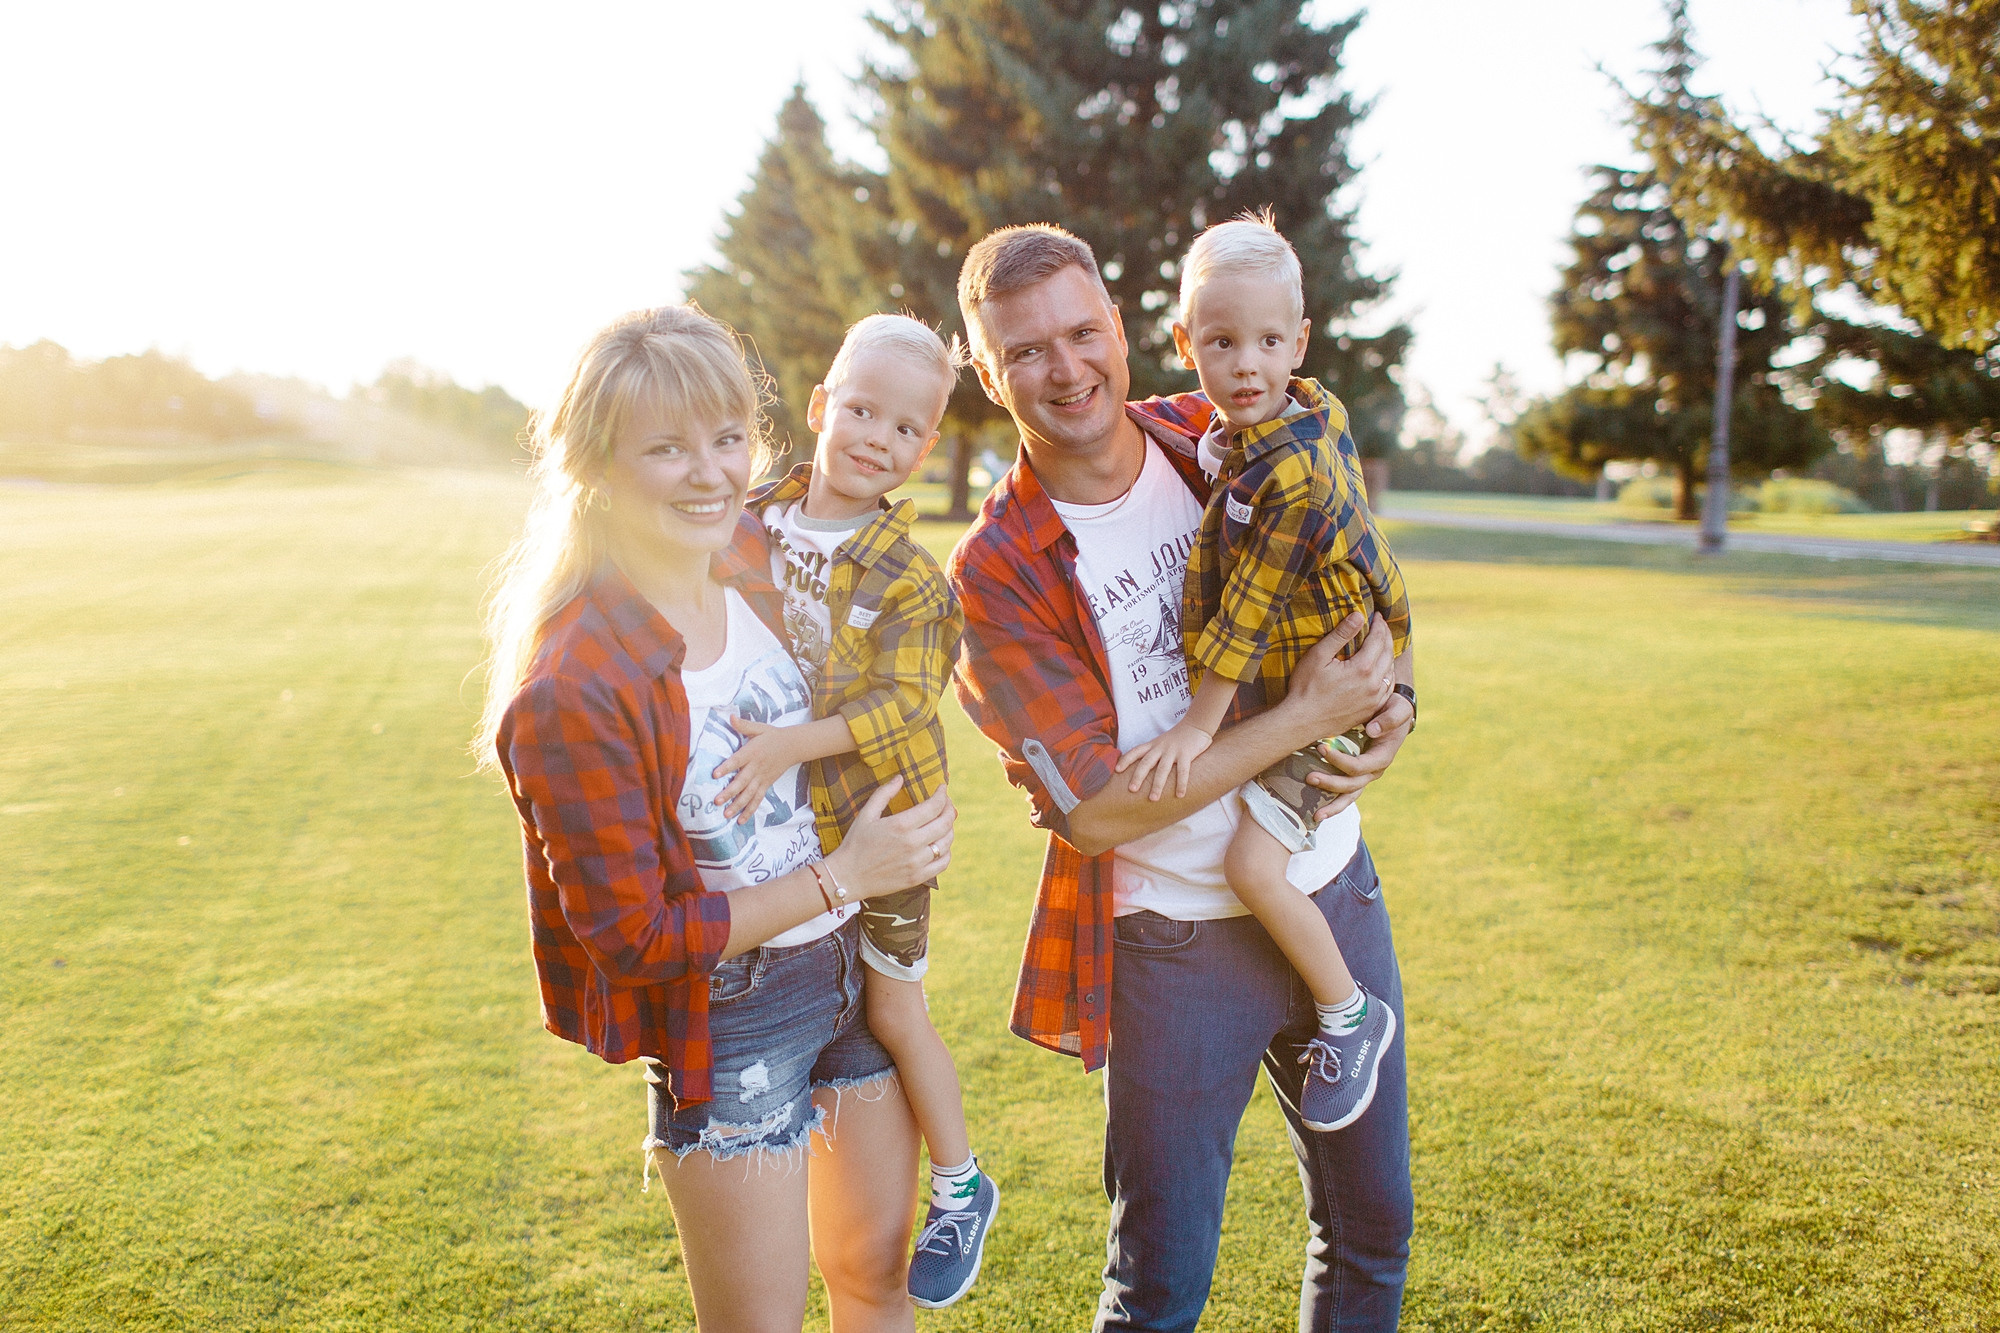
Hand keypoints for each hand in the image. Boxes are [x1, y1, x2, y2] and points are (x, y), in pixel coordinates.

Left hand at [712, 717, 796, 822]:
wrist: (792, 746)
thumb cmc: (772, 736)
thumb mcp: (759, 728)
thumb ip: (743, 725)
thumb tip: (730, 717)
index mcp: (752, 752)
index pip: (737, 761)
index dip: (726, 767)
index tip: (715, 774)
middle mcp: (756, 767)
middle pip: (742, 781)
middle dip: (729, 792)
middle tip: (717, 801)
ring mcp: (762, 778)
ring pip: (749, 794)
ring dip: (738, 805)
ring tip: (726, 814)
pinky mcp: (766, 785)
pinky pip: (758, 799)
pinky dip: (750, 810)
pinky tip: (741, 820)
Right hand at [823, 780, 956, 898]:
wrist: (847, 877)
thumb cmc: (855, 843)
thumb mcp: (866, 814)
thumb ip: (884, 793)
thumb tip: (900, 778)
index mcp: (900, 825)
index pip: (934, 806)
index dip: (942, 795)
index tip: (942, 789)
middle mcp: (912, 843)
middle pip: (945, 823)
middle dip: (949, 809)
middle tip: (946, 803)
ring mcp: (916, 862)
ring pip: (946, 842)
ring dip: (949, 829)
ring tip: (944, 822)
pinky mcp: (917, 877)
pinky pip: (943, 863)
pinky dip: (947, 852)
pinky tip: (941, 845)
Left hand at [1114, 720, 1214, 799]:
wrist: (1196, 724)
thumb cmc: (1178, 737)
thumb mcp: (1162, 742)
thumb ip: (1154, 753)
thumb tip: (1143, 770)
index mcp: (1153, 745)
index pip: (1136, 751)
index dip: (1126, 760)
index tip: (1117, 770)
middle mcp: (1161, 748)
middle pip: (1146, 762)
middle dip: (1138, 776)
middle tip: (1132, 790)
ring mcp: (1173, 751)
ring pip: (1163, 769)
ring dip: (1157, 785)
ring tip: (1153, 799)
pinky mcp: (1187, 754)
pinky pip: (1183, 771)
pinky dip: (1181, 783)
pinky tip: (1180, 795)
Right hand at [1281, 613, 1395, 745]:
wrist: (1302, 722)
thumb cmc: (1305, 688)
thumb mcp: (1318, 656)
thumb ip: (1340, 635)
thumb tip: (1358, 616)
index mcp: (1362, 668)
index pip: (1378, 639)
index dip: (1379, 625)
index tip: (1376, 615)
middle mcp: (1374, 684)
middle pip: (1388, 653)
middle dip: (1386, 636)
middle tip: (1382, 625)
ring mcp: (1374, 699)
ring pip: (1390, 671)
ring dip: (1389, 654)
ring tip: (1382, 643)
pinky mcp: (1371, 710)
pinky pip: (1388, 688)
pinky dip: (1388, 674)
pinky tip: (1382, 669)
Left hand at [1307, 697, 1411, 816]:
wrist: (1392, 713)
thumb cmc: (1393, 709)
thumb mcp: (1398, 709)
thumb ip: (1389, 719)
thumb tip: (1372, 730)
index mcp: (1382, 757)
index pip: (1359, 766)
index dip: (1340, 761)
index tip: (1321, 747)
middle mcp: (1374, 771)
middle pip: (1351, 785)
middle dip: (1330, 784)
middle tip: (1309, 777)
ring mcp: (1365, 776)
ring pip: (1349, 796)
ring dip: (1332, 806)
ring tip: (1316, 817)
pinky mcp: (1356, 776)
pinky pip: (1345, 794)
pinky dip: (1333, 804)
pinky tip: (1316, 812)